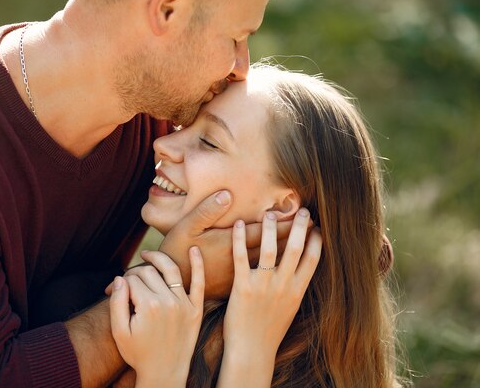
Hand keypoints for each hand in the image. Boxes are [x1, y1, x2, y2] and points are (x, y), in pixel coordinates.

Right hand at [109, 247, 204, 387]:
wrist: (164, 374)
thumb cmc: (138, 354)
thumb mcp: (119, 332)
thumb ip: (117, 302)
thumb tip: (120, 277)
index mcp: (147, 306)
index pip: (131, 280)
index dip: (119, 283)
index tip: (111, 291)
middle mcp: (167, 301)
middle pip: (148, 273)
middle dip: (134, 274)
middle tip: (126, 283)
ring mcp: (184, 304)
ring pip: (170, 270)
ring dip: (158, 258)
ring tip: (147, 255)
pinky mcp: (196, 309)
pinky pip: (199, 282)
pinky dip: (198, 264)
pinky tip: (194, 249)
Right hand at [157, 190, 305, 298]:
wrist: (168, 288)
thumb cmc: (175, 254)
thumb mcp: (185, 227)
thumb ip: (206, 210)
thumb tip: (227, 193)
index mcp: (228, 243)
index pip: (262, 230)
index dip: (282, 221)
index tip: (301, 213)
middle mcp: (238, 261)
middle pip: (272, 247)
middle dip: (292, 235)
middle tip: (312, 225)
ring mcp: (238, 276)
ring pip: (271, 264)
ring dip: (290, 253)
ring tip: (308, 244)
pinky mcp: (235, 288)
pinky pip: (262, 279)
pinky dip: (277, 271)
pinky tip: (287, 268)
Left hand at [220, 209, 321, 385]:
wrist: (252, 350)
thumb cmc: (269, 331)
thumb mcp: (289, 309)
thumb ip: (294, 288)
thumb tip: (299, 271)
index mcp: (297, 291)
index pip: (313, 259)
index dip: (317, 240)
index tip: (318, 226)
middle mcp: (283, 286)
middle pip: (296, 248)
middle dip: (301, 227)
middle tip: (303, 210)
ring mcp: (263, 285)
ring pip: (271, 248)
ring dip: (272, 228)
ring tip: (271, 214)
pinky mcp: (242, 286)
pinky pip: (241, 256)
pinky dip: (241, 238)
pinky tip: (241, 224)